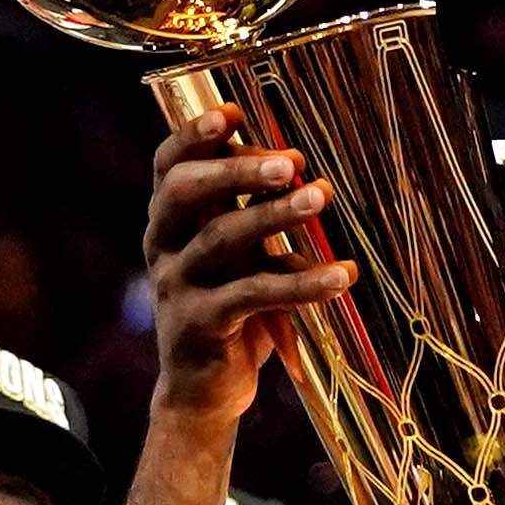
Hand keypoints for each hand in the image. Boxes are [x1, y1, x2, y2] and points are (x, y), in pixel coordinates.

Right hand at [144, 106, 357, 418]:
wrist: (205, 391)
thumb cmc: (231, 310)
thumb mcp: (239, 257)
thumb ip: (255, 218)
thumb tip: (308, 176)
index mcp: (169, 221)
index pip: (168, 167)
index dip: (193, 136)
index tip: (232, 113)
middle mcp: (163, 247)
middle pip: (185, 193)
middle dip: (236, 170)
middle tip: (290, 161)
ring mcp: (177, 287)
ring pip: (221, 240)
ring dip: (275, 216)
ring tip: (320, 197)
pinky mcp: (200, 326)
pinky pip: (253, 296)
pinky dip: (301, 283)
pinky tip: (342, 275)